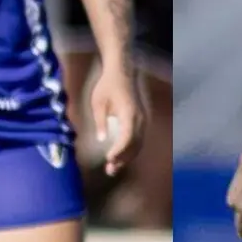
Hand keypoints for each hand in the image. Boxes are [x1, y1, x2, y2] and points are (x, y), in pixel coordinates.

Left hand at [90, 56, 144, 175]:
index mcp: (129, 112)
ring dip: (126, 157)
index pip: (127, 137)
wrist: (122, 71)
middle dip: (122, 158)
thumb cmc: (107, 85)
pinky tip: (119, 157)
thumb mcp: (98, 102)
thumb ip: (100, 121)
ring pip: (138, 144)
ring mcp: (143, 119)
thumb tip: (100, 139)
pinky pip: (138, 139)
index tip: (108, 158)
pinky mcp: (142, 120)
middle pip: (134, 144)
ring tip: (112, 167)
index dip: (119, 150)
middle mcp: (140, 117)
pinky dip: (130, 150)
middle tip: (108, 170)